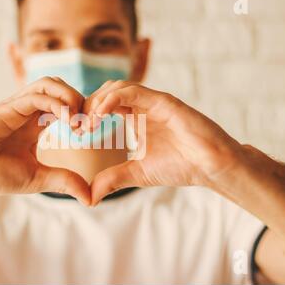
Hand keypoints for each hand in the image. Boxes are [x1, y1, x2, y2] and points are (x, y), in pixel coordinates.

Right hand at [0, 77, 90, 204]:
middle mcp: (26, 112)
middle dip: (79, 100)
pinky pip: (35, 96)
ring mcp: (16, 107)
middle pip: (59, 87)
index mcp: (34, 124)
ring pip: (48, 83)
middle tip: (88, 123)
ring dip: (70, 96)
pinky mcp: (5, 109)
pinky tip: (66, 121)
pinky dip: (56, 104)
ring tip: (78, 120)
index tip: (90, 130)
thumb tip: (91, 198)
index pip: (64, 104)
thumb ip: (64, 181)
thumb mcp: (39, 178)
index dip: (81, 112)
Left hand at [87, 81, 243, 204]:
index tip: (75, 132)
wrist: (210, 167)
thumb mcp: (137, 173)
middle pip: (106, 92)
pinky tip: (100, 115)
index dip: (87, 114)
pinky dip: (112, 99)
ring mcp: (153, 101)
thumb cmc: (179, 166)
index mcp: (135, 117)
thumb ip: (113, 179)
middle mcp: (142, 105)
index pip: (103, 105)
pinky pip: (133, 91)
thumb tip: (89, 197)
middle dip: (87, 106)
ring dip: (97, 101)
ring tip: (87, 123)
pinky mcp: (163, 101)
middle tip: (77, 126)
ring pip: (116, 87)